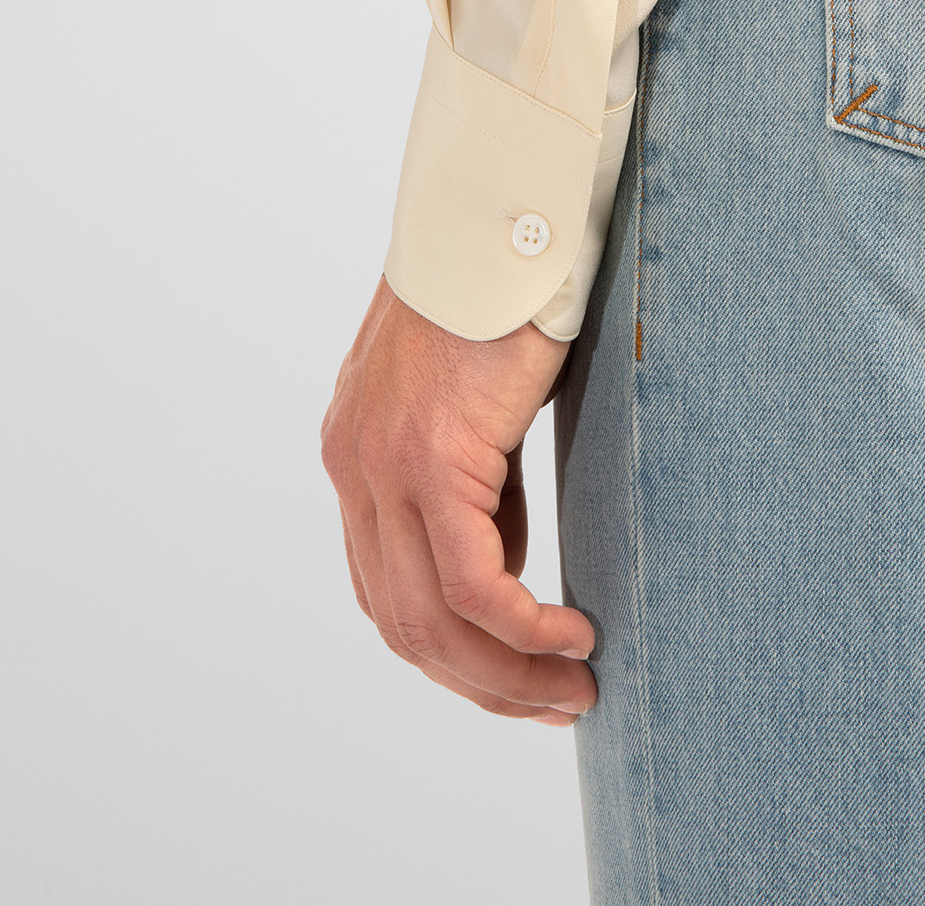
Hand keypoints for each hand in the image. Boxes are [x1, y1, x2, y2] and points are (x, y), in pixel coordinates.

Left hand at [320, 277, 596, 726]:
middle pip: (402, 622)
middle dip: (482, 682)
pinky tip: (571, 635)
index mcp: (355, 454)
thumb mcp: (475, 411)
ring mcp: (379, 462)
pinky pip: (471, 582)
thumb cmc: (503, 300)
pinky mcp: (427, 456)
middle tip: (555, 704)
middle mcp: (351, 464)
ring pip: (430, 617)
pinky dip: (523, 627)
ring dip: (506, 672)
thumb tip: (506, 558)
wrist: (499, 220)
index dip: (450, 651)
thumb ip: (474, 483)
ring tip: (573, 688)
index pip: (385, 589)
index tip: (515, 674)